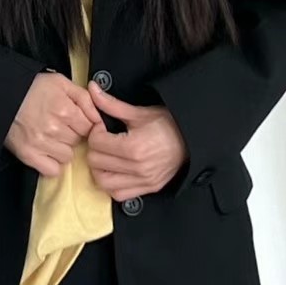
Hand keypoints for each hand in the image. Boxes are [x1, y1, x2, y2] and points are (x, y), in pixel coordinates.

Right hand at [4, 70, 104, 176]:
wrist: (2, 96)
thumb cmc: (33, 88)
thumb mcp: (62, 82)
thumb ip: (85, 98)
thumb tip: (100, 118)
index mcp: (65, 110)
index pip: (90, 127)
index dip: (84, 123)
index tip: (75, 120)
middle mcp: (54, 129)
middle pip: (78, 142)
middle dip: (73, 134)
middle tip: (60, 125)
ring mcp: (41, 144)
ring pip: (67, 156)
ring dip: (62, 148)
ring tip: (51, 136)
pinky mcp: (28, 155)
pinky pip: (52, 170)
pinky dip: (51, 164)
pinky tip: (46, 151)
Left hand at [84, 80, 188, 199]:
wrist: (192, 139)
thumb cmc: (169, 125)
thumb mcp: (140, 112)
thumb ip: (112, 104)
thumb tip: (93, 90)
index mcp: (134, 147)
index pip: (96, 143)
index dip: (96, 132)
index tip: (103, 128)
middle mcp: (137, 168)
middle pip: (96, 162)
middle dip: (96, 148)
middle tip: (104, 140)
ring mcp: (143, 181)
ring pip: (103, 182)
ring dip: (100, 168)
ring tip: (107, 156)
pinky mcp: (148, 188)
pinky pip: (118, 194)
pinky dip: (112, 184)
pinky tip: (115, 171)